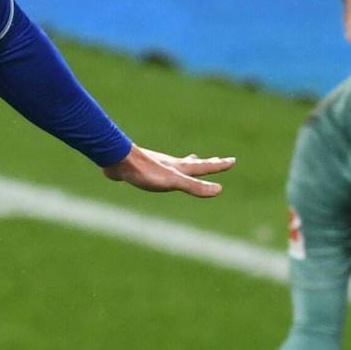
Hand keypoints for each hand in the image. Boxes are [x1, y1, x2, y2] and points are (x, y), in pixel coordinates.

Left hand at [103, 144, 235, 196]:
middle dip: (206, 163)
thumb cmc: (145, 172)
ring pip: (176, 164)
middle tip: (216, 159)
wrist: (117, 160)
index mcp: (179, 168)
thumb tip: (219, 190)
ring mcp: (156, 165)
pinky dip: (166, 168)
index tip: (232, 160)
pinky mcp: (142, 169)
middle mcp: (170, 164)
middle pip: (192, 163)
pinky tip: (158, 170)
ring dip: (187, 162)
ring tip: (191, 159)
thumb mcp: (173, 182)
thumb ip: (194, 186)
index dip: (219, 166)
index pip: (204, 167)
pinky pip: (158, 168)